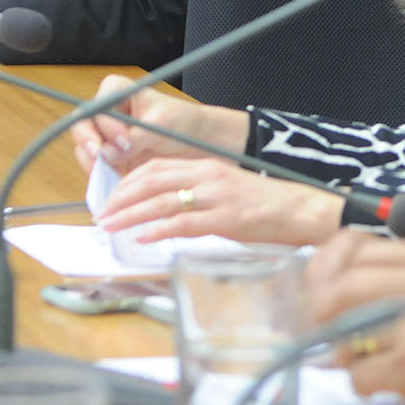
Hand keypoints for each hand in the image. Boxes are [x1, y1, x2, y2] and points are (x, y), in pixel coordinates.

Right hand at [69, 73, 250, 173]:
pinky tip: (111, 182)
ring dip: (92, 161)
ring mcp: (106, 137)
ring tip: (108, 171)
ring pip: (85, 149)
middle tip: (100, 156)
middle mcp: (107, 114)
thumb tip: (107, 154)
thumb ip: (135, 137)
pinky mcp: (111, 159)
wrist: (197, 142)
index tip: (123, 140)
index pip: (99, 106)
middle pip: (82, 126)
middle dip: (88, 142)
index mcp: (118, 92)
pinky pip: (96, 168)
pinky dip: (100, 175)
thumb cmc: (183, 122)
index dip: (106, 124)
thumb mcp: (162, 124)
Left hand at [96, 156, 344, 245]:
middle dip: (122, 198)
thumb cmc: (266, 204)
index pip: (157, 167)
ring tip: (111, 227)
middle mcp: (209, 176)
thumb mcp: (227, 190)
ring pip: (162, 200)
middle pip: (152, 180)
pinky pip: (185, 223)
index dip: (129, 182)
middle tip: (103, 214)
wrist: (302, 210)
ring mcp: (217, 196)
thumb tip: (167, 208)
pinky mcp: (226, 218)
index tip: (112, 199)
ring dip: (131, 214)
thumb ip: (199, 194)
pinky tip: (143, 237)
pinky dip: (159, 230)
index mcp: (207, 166)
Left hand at [306, 233, 404, 404]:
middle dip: (320, 314)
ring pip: (342, 334)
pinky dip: (363, 383)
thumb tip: (343, 281)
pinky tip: (383, 382)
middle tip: (326, 331)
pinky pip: (360, 374)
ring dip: (343, 354)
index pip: (353, 246)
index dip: (325, 269)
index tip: (321, 288)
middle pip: (338, 289)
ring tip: (362, 360)